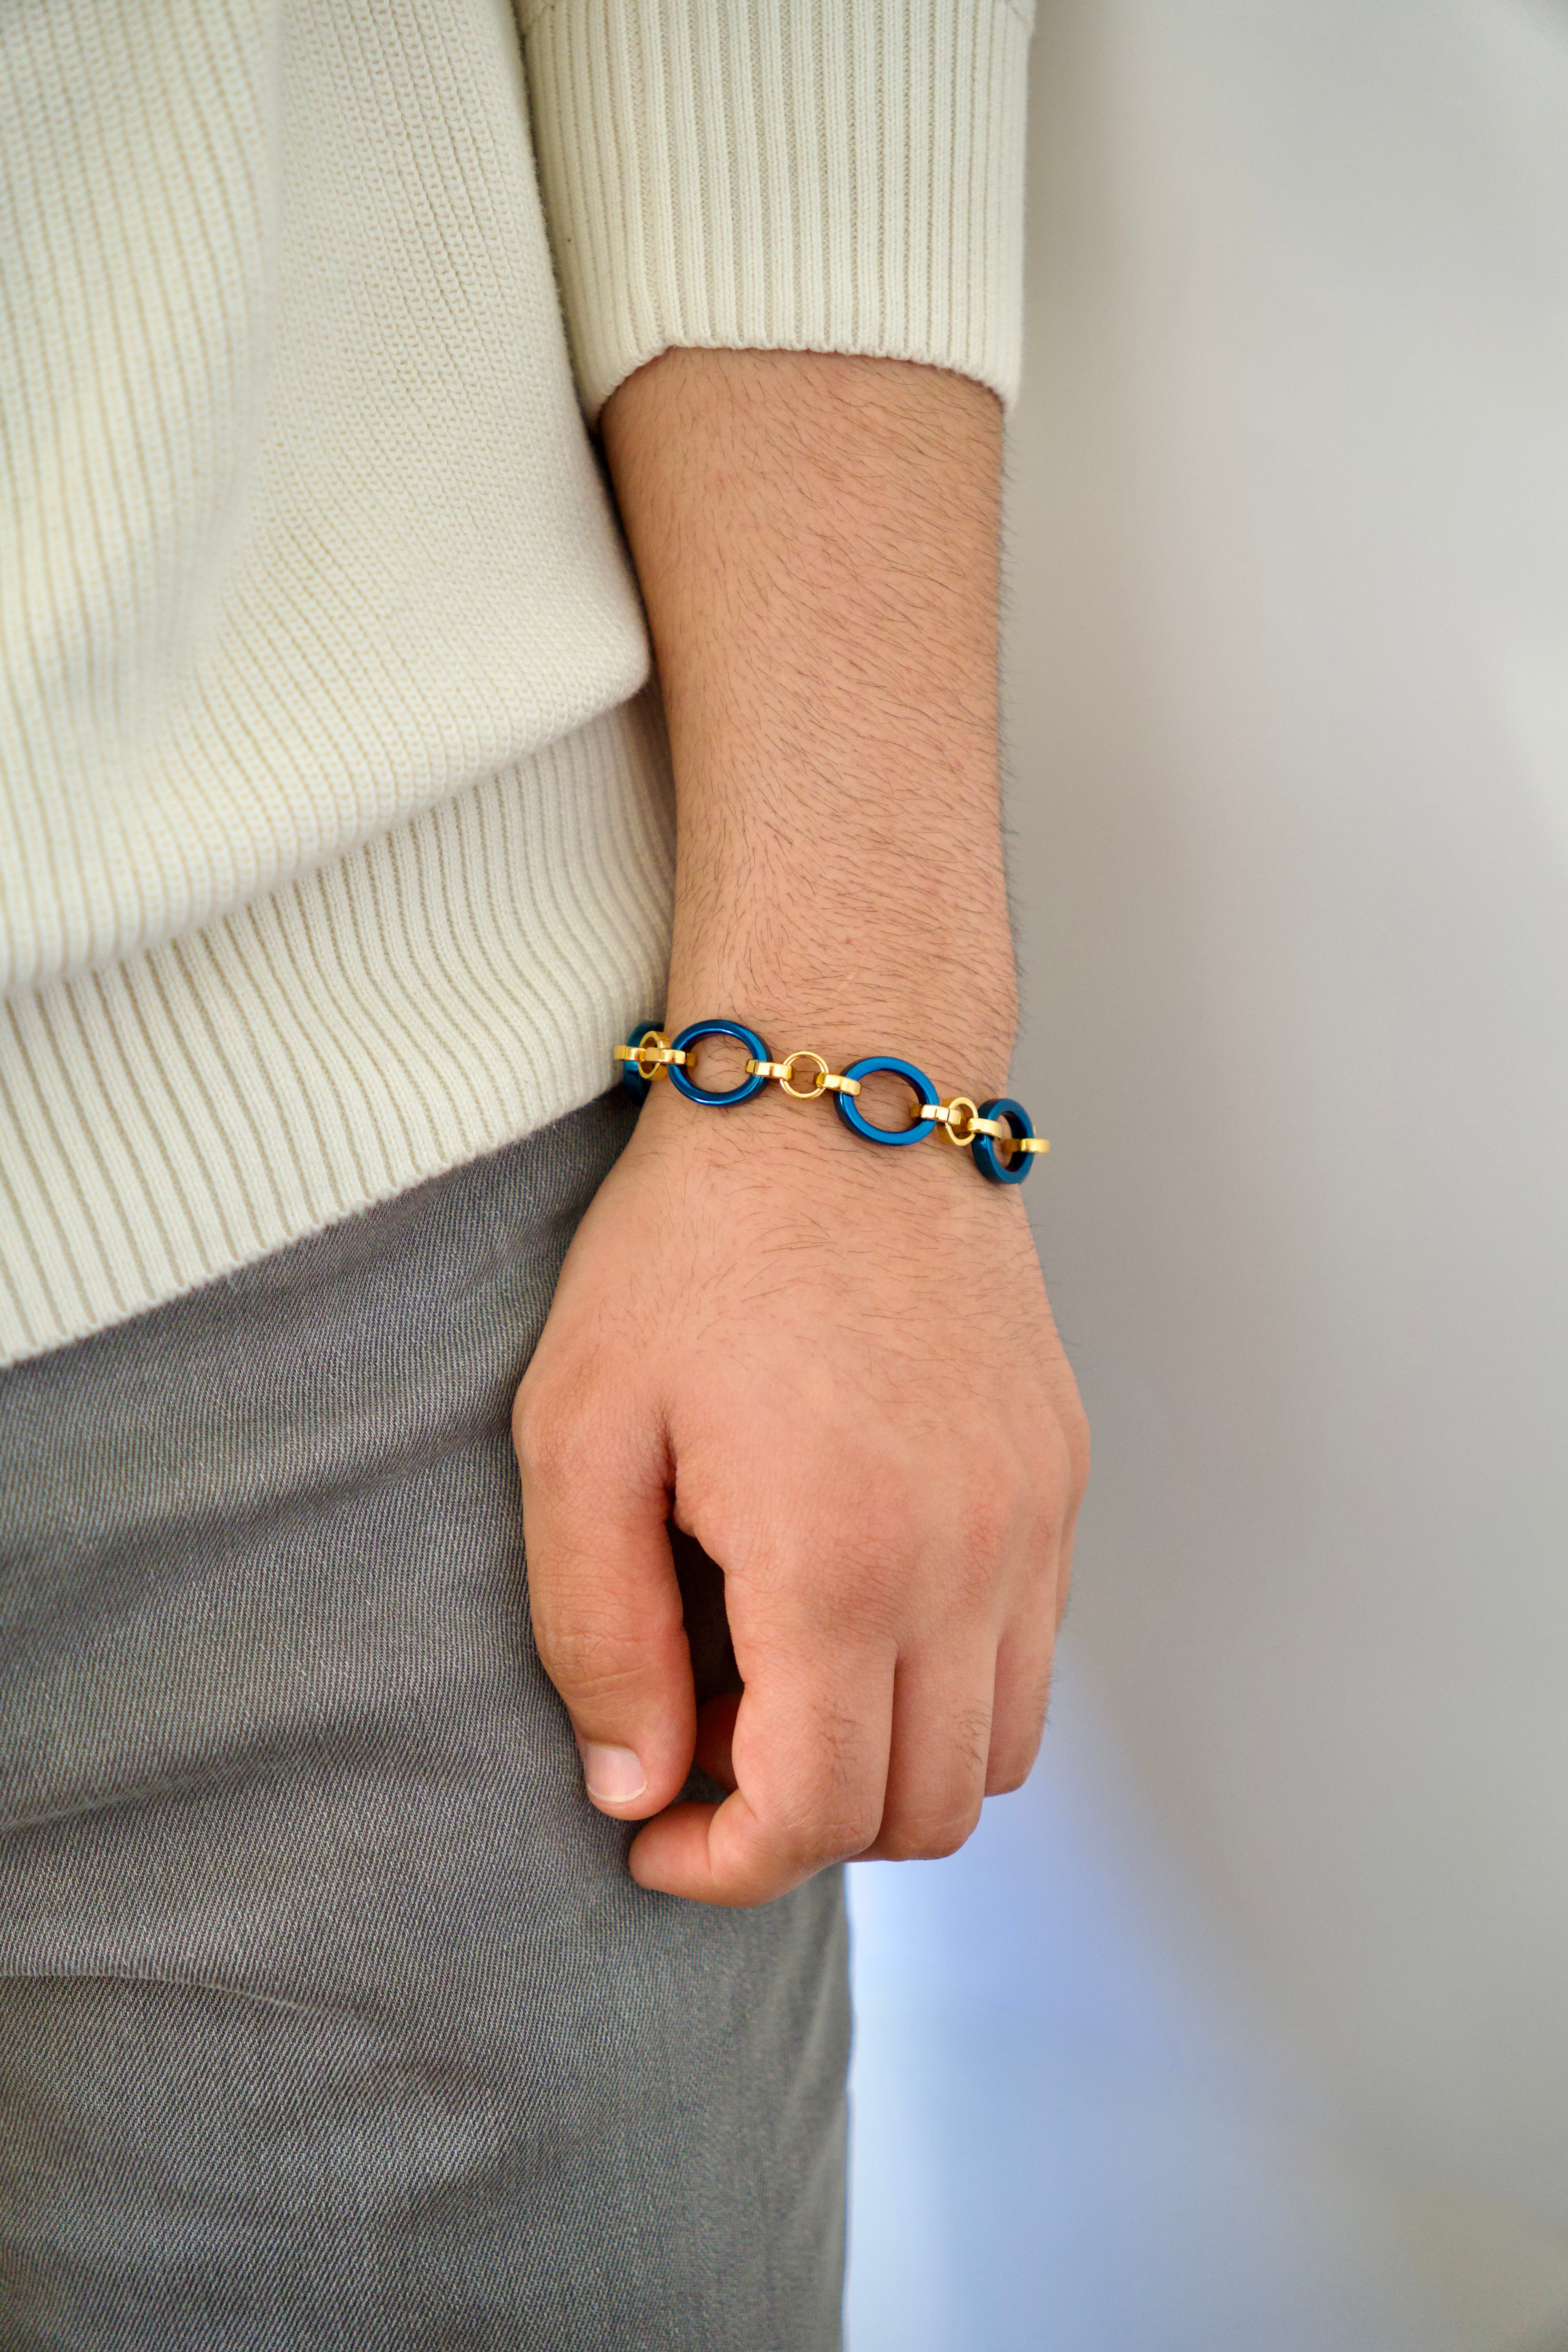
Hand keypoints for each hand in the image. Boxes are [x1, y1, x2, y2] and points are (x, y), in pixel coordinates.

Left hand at [512, 1077, 1088, 1906]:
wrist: (841, 1096)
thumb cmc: (690, 1252)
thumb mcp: (579, 1434)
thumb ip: (598, 1634)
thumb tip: (637, 1789)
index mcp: (838, 1563)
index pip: (814, 1814)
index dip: (723, 1865)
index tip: (652, 1834)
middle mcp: (968, 1561)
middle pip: (923, 1810)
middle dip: (802, 1820)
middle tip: (701, 1730)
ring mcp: (1034, 1519)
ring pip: (998, 1750)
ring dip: (889, 1762)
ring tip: (780, 1670)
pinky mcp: (1060, 1475)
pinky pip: (1032, 1649)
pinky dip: (950, 1681)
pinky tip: (855, 1596)